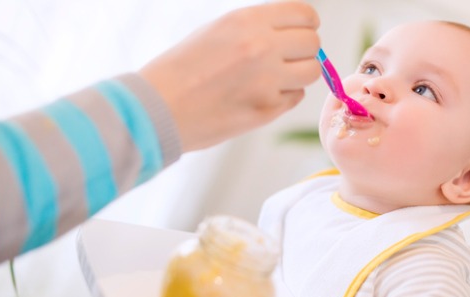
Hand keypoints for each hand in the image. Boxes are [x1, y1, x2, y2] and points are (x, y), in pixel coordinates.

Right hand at [140, 2, 320, 150]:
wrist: (157, 109)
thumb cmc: (181, 69)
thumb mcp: (217, 31)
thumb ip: (257, 28)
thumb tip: (292, 31)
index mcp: (248, 21)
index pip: (305, 14)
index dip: (306, 24)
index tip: (301, 32)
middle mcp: (262, 47)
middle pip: (313, 43)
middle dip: (303, 50)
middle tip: (287, 59)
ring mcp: (267, 81)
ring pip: (312, 72)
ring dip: (298, 74)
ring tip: (275, 78)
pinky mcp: (267, 110)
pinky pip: (295, 97)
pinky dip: (283, 97)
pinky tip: (259, 96)